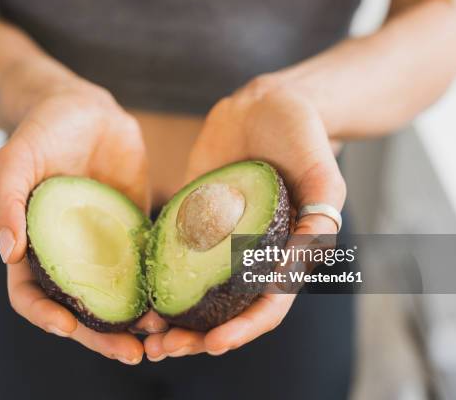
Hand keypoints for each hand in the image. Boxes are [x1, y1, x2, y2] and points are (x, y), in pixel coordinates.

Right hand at [0, 89, 166, 363]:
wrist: (86, 109)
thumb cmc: (43, 131)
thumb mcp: (15, 159)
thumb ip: (5, 202)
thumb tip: (6, 251)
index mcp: (33, 246)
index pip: (30, 294)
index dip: (45, 316)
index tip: (68, 328)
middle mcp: (69, 254)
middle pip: (81, 309)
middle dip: (102, 336)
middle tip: (131, 353)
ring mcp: (104, 245)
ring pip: (119, 295)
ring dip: (137, 320)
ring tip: (163, 336)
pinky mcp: (135, 230)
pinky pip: (148, 265)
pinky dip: (160, 286)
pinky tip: (180, 298)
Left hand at [144, 77, 346, 359]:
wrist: (264, 105)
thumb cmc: (301, 135)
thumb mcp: (322, 171)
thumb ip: (321, 213)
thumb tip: (305, 258)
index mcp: (283, 254)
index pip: (266, 306)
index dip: (243, 330)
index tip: (213, 345)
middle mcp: (248, 254)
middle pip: (223, 310)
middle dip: (195, 335)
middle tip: (161, 349)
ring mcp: (217, 239)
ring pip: (193, 290)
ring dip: (169, 315)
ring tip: (141, 330)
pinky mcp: (190, 218)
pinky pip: (170, 252)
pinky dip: (154, 275)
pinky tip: (133, 287)